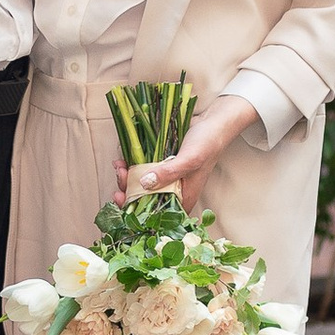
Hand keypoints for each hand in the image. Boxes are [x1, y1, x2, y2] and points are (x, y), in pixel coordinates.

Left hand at [116, 90, 258, 214]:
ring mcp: (167, 177)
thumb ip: (169, 173)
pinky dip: (131, 166)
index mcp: (183, 197)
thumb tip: (145, 184)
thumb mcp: (189, 159)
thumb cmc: (208, 143)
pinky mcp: (161, 164)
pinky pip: (143, 169)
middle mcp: (174, 190)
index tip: (123, 199)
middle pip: (145, 199)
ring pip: (142, 185)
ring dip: (127, 178)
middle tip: (121, 178)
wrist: (214, 121)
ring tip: (120, 167)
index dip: (138, 210)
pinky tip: (123, 160)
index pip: (157, 213)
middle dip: (128, 191)